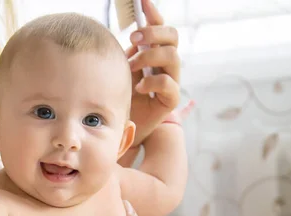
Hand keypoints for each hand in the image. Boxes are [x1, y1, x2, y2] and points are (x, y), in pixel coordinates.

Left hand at [127, 0, 180, 145]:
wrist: (120, 127)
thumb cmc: (118, 96)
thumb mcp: (118, 69)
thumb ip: (124, 52)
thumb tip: (120, 33)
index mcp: (153, 52)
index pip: (160, 27)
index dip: (153, 12)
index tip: (142, 1)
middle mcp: (165, 65)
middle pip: (173, 37)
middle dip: (153, 33)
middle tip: (133, 39)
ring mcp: (170, 81)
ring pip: (173, 57)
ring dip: (149, 57)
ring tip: (131, 67)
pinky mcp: (170, 100)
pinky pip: (169, 84)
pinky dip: (152, 82)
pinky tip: (138, 88)